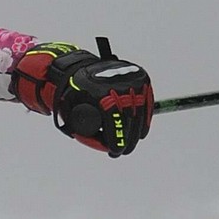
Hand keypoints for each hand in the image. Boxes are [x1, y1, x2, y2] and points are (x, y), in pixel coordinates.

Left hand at [11, 40, 153, 156]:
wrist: (83, 67)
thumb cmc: (75, 91)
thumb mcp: (71, 109)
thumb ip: (81, 128)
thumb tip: (101, 146)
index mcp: (100, 91)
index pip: (114, 120)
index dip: (116, 139)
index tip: (115, 151)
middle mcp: (118, 83)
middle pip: (129, 119)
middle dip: (127, 140)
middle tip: (123, 151)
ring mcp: (132, 79)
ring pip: (140, 113)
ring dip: (137, 132)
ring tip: (130, 144)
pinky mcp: (141, 79)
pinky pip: (147, 104)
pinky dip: (144, 119)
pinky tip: (140, 131)